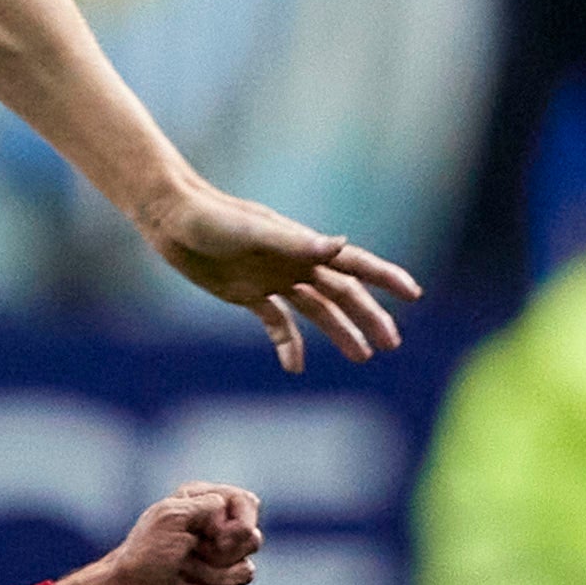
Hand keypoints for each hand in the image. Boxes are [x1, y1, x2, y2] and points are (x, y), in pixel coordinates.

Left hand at [57, 481, 261, 584]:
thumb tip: (241, 526)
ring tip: (181, 573)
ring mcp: (215, 561)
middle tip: (189, 553)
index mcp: (200, 502)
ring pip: (244, 572)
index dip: (240, 523)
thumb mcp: (171, 517)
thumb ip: (211, 506)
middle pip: (252, 540)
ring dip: (208, 576)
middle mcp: (212, 529)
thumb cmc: (143, 554)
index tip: (217, 535)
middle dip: (221, 553)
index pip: (246, 502)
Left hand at [142, 178, 419, 373]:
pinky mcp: (248, 294)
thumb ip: (294, 241)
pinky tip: (295, 366)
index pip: (354, 263)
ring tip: (362, 357)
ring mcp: (273, 279)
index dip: (384, 277)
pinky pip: (276, 323)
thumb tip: (339, 246)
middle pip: (342, 293)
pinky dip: (288, 343)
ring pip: (316, 311)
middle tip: (391, 344)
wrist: (172, 218)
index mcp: (302, 245)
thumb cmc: (212, 218)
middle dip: (368, 317)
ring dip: (339, 332)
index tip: (413, 293)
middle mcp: (294, 263)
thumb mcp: (252, 230)